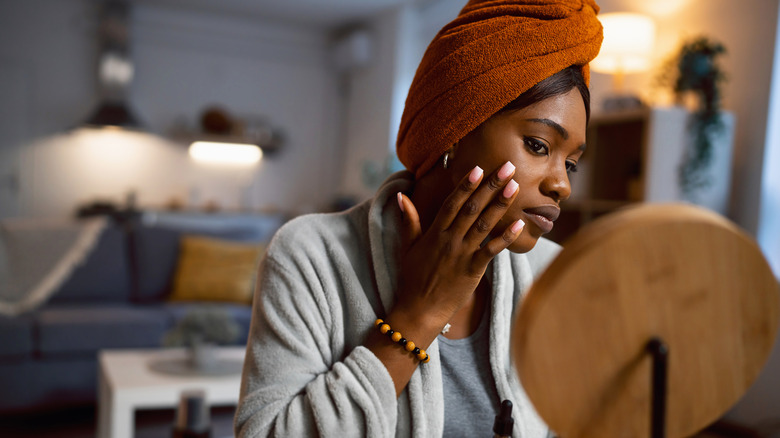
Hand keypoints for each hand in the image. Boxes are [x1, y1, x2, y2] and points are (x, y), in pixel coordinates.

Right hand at [394, 161, 524, 330]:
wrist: (419, 309)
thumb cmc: (413, 278)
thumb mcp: (407, 247)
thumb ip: (409, 220)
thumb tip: (402, 195)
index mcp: (434, 233)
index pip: (452, 203)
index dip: (466, 185)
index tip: (479, 168)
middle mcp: (449, 240)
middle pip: (472, 208)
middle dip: (490, 186)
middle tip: (506, 167)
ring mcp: (461, 255)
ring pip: (483, 224)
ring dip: (500, 205)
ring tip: (514, 187)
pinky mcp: (472, 270)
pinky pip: (491, 251)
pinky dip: (505, 237)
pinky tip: (519, 224)